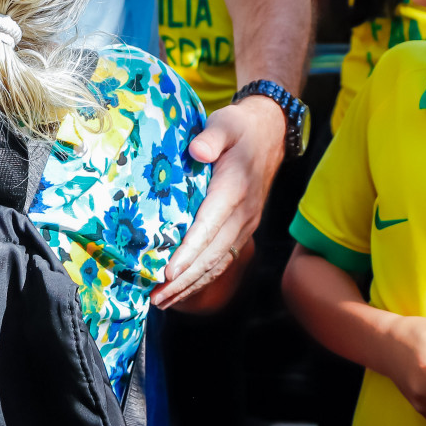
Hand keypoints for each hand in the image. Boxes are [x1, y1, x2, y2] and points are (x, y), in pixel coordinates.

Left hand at [152, 94, 285, 308]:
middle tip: (155, 297)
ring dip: (190, 285)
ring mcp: (244, 225)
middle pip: (212, 254)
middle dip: (183, 279)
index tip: (169, 271)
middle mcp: (242, 214)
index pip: (210, 226)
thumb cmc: (239, 129)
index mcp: (233, 189)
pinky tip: (182, 291)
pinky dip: (202, 279)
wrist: (270, 135)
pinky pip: (222, 260)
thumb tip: (198, 151)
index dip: (189, 251)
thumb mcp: (225, 123)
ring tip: (162, 302)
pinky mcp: (242, 230)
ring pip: (217, 263)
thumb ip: (211, 136)